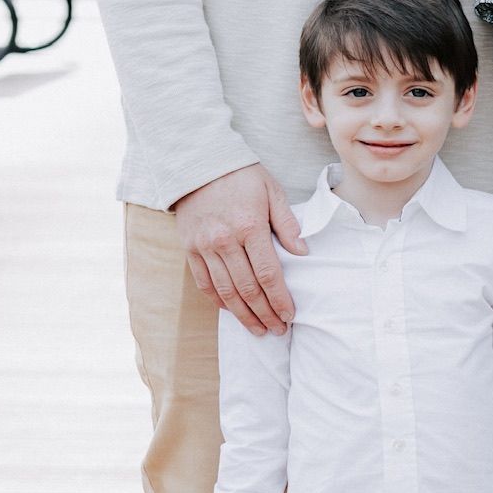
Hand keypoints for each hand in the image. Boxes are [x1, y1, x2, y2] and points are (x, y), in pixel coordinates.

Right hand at [173, 163, 308, 335]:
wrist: (199, 162)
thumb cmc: (242, 175)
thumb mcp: (272, 191)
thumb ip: (287, 223)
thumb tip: (303, 252)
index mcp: (250, 226)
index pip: (268, 273)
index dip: (279, 298)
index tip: (290, 315)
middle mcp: (225, 241)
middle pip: (247, 288)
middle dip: (264, 313)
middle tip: (277, 330)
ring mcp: (204, 247)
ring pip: (225, 291)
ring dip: (243, 315)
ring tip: (257, 329)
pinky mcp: (190, 248)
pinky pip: (204, 283)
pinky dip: (218, 300)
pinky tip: (231, 311)